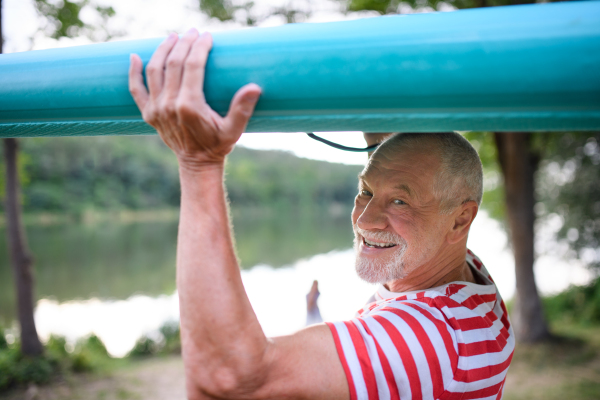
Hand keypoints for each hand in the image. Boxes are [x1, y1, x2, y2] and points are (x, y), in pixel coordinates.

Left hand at [128, 28, 261, 170]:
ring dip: (162, 50)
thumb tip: (255, 88)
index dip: (199, 48)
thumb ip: (242, 109)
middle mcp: (169, 105)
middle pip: (173, 63)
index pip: (192, 66)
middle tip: (193, 32)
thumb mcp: (234, 130)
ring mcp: (156, 109)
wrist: (196, 164)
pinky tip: (135, 56)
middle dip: (183, 44)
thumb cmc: (217, 145)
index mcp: (189, 106)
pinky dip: (133, 72)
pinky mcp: (148, 113)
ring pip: (154, 70)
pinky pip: (136, 89)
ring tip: (172, 37)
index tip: (207, 36)